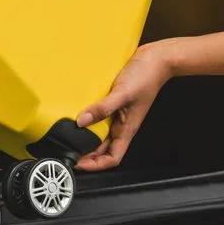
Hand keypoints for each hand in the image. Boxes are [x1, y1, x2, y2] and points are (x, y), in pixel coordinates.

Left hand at [75, 43, 170, 171]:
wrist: (156, 59)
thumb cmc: (146, 77)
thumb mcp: (122, 93)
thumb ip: (102, 108)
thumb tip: (82, 121)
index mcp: (127, 129)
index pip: (112, 158)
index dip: (95, 165)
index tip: (78, 164)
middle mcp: (122, 125)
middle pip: (103, 149)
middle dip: (86, 153)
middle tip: (68, 151)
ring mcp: (119, 115)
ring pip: (100, 134)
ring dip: (86, 138)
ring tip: (70, 136)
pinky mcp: (115, 104)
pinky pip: (100, 117)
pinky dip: (89, 119)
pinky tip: (79, 115)